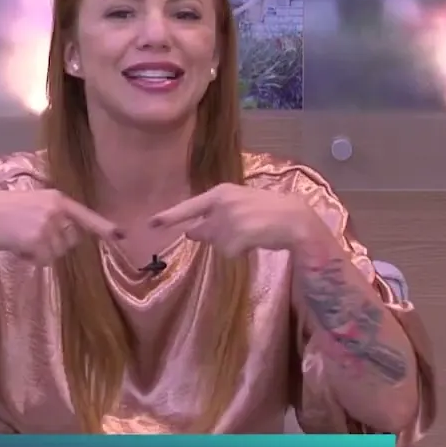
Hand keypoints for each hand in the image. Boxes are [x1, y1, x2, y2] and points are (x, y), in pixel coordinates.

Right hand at [0, 190, 122, 264]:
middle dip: (55, 244)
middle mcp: (56, 210)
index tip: (121, 235)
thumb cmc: (2, 211)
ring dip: (40, 252)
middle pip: (70, 241)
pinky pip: (44, 260)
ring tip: (21, 238)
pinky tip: (17, 246)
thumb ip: (54, 214)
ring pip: (57, 253)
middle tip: (31, 235)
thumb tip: (74, 234)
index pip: (85, 215)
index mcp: (56, 199)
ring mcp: (47, 225)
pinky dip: (31, 259)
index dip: (103, 227)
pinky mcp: (38, 239)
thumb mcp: (33, 203)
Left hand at [149, 183, 323, 256]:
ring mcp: (228, 220)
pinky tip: (255, 241)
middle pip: (201, 231)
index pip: (189, 206)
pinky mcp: (237, 236)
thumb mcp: (239, 204)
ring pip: (216, 244)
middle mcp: (220, 204)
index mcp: (220, 192)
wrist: (294, 219)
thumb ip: (214, 215)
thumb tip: (191, 232)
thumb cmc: (268, 211)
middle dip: (214, 236)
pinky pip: (229, 253)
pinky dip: (240, 252)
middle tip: (242, 230)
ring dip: (231, 244)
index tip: (151, 223)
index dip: (169, 216)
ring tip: (252, 234)